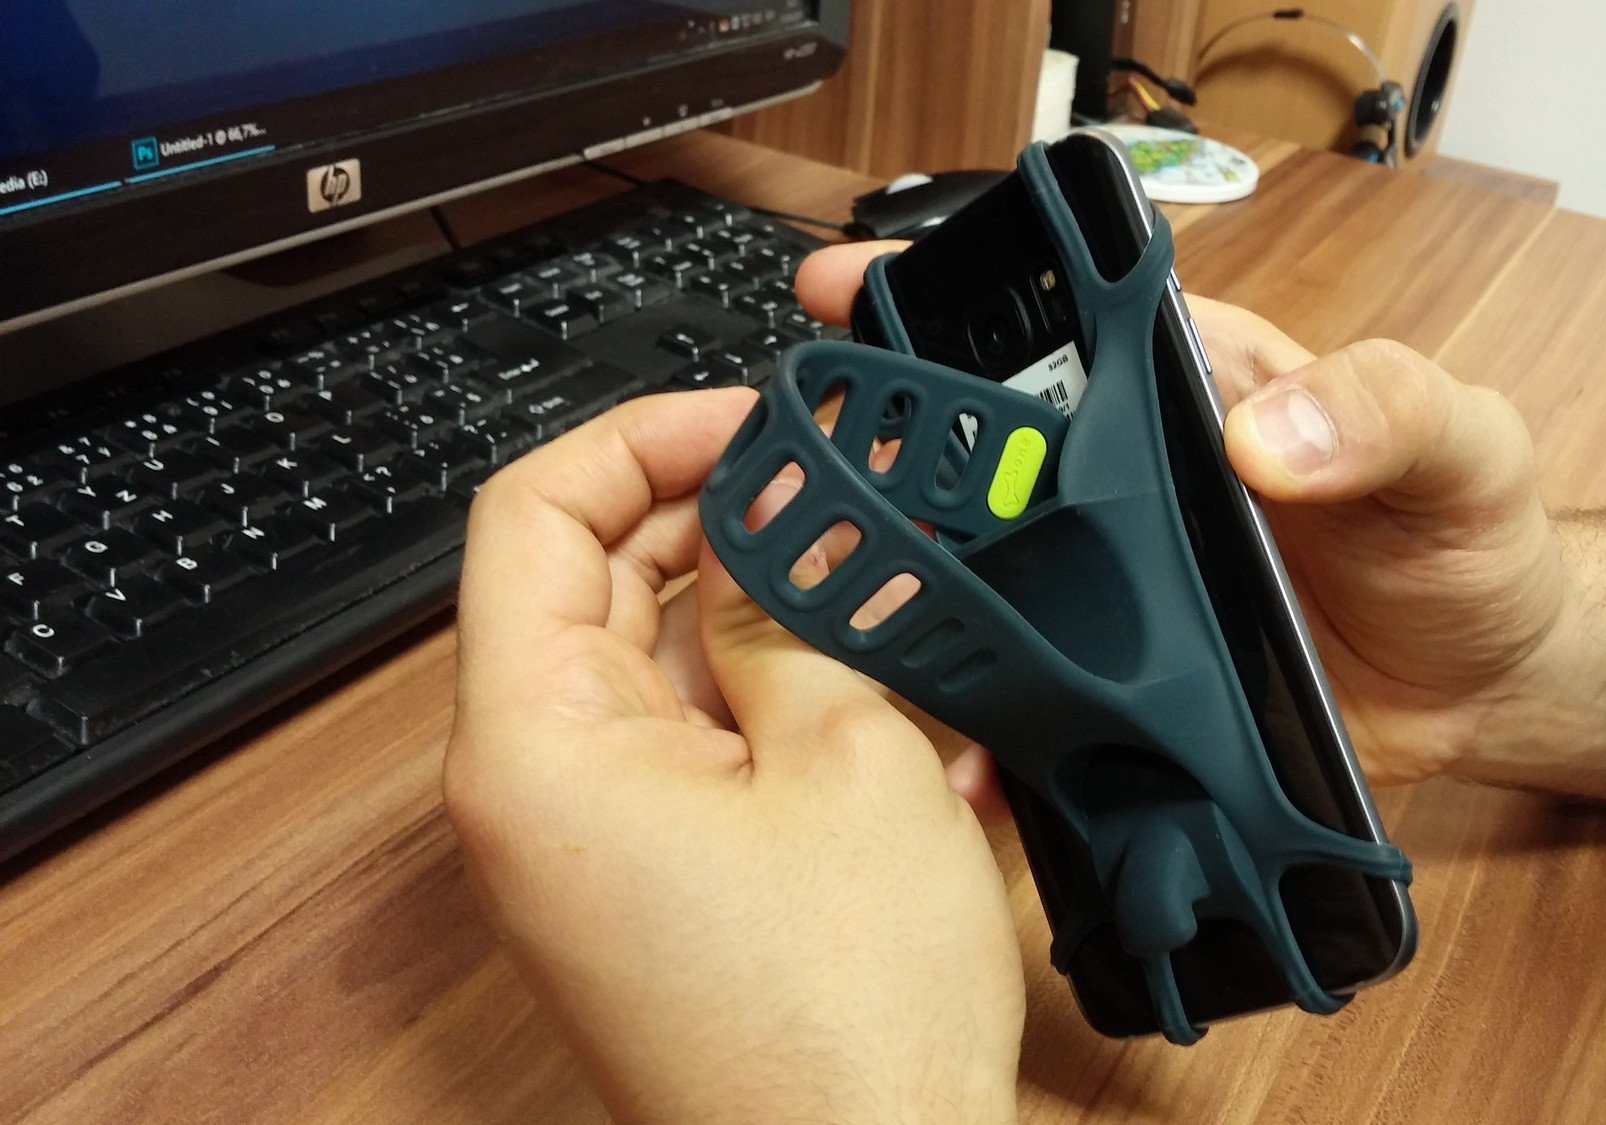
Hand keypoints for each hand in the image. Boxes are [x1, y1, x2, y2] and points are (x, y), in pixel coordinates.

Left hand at [445, 391, 1023, 1124]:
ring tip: (892, 591)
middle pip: (600, 587)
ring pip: (667, 668)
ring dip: (776, 618)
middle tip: (840, 492)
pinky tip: (900, 698)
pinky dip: (787, 707)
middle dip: (724, 523)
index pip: (534, 515)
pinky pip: (707, 750)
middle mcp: (540, 794)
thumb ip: (789, 614)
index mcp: (536, 747)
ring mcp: (598, 844)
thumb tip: (771, 519)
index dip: (642, 441)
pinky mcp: (659, 883)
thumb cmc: (839, 1029)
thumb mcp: (846, 760)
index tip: (747, 423)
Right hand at [796, 245, 1580, 790]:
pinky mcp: (1130, 687)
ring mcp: (1121, 590)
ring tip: (841, 607)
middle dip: (880, 456)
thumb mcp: (1459, 446)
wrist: (1491, 683)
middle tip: (801, 479)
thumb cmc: (1472, 539)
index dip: (942, 297)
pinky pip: (1037, 700)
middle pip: (981, 454)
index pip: (1054, 320)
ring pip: (986, 578)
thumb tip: (1273, 435)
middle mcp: (1133, 484)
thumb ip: (1383, 411)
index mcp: (1194, 389)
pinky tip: (965, 757)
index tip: (844, 289)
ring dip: (912, 592)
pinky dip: (992, 729)